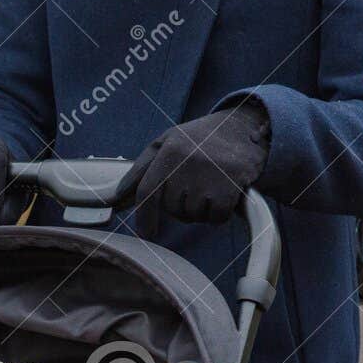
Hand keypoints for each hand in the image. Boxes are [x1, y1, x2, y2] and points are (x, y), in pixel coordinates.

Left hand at [123, 102, 270, 236]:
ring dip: (201, 209)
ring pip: (193, 215)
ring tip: (211, 184)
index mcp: (169, 149)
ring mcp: (209, 175)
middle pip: (172, 208)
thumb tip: (116, 197)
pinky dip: (219, 213)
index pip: (147, 192)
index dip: (144, 218)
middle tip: (196, 185)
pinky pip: (215, 218)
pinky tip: (225, 193)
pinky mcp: (229, 188)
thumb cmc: (200, 140)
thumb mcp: (168, 142)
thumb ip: (141, 168)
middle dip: (182, 205)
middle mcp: (187, 162)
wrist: (246, 129)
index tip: (146, 234)